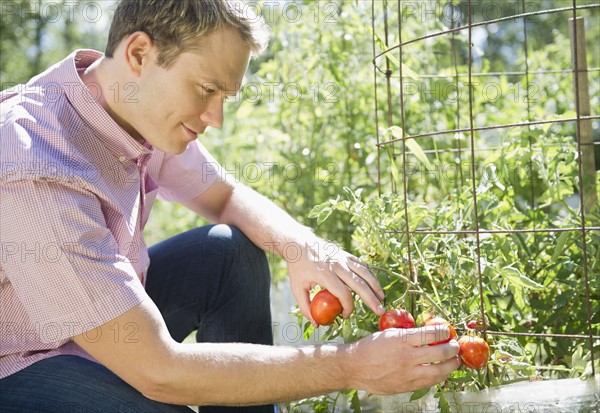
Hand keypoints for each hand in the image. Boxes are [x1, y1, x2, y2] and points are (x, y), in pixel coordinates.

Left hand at [286, 238, 384, 325]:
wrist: (299, 243)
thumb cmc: (297, 268)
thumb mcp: (296, 288)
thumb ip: (305, 307)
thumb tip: (316, 324)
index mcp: (325, 275)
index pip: (343, 294)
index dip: (348, 308)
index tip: (345, 316)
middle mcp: (337, 265)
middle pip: (360, 284)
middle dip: (371, 299)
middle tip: (380, 311)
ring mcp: (343, 258)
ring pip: (364, 273)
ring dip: (375, 286)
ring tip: (382, 298)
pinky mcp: (345, 254)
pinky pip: (361, 264)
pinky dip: (369, 274)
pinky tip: (373, 284)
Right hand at [344, 325, 460, 393]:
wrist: (354, 367)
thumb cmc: (371, 347)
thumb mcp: (388, 333)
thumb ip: (408, 334)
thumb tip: (430, 332)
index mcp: (401, 340)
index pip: (431, 334)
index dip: (444, 332)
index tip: (448, 331)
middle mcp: (406, 357)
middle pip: (439, 353)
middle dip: (453, 349)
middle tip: (456, 345)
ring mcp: (407, 374)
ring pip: (438, 371)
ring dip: (451, 365)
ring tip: (455, 360)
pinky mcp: (406, 386)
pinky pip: (428, 382)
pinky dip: (438, 376)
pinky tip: (441, 371)